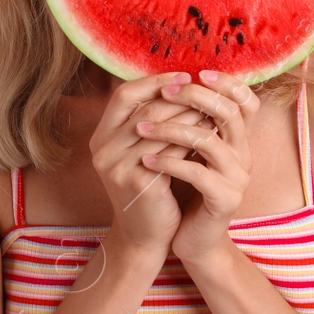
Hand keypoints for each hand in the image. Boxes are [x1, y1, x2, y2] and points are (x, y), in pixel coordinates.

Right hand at [90, 71, 213, 255]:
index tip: (185, 76)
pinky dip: (191, 141)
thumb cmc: (149, 190)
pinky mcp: (137, 181)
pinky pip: (169, 152)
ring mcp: (117, 166)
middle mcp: (103, 149)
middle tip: (207, 93)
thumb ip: (149, 125)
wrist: (144, 236)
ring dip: (189, 117)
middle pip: (144, 109)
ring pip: (159, 128)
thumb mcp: (140, 154)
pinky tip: (209, 137)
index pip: (124, 95)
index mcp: (100, 137)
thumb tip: (181, 86)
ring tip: (213, 111)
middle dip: (179, 99)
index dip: (154, 82)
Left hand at [135, 68, 260, 263]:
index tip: (193, 73)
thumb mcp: (188, 151)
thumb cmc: (186, 189)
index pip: (245, 101)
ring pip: (209, 141)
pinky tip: (145, 160)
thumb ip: (188, 122)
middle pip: (228, 112)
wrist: (193, 238)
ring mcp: (237, 178)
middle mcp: (244, 154)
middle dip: (192, 98)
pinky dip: (168, 163)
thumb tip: (167, 82)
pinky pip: (197, 174)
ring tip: (140, 130)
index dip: (225, 83)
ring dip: (170, 130)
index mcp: (237, 139)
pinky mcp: (225, 200)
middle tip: (162, 93)